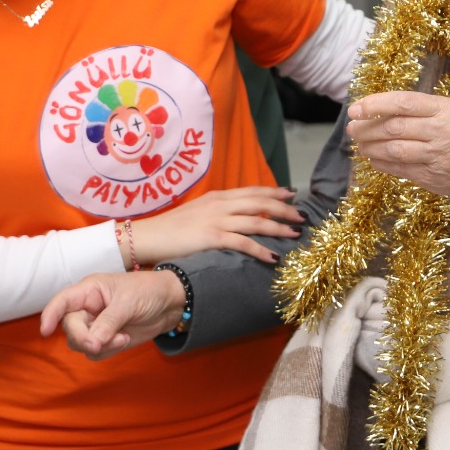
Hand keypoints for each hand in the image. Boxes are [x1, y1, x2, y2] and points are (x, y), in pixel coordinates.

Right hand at [39, 270, 184, 360]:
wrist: (170, 303)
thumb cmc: (148, 291)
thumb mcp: (128, 302)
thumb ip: (108, 322)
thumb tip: (92, 343)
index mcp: (89, 290)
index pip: (62, 302)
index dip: (50, 315)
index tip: (45, 331)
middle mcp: (87, 307)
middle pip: (69, 328)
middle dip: (83, 338)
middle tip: (98, 344)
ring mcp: (95, 325)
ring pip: (80, 343)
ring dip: (99, 346)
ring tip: (123, 337)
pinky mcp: (105, 339)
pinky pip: (94, 353)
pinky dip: (107, 351)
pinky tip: (125, 339)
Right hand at [128, 186, 301, 265]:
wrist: (146, 236)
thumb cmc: (171, 228)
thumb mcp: (198, 213)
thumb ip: (218, 212)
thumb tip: (237, 217)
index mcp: (218, 197)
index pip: (253, 191)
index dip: (274, 193)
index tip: (292, 195)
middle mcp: (220, 204)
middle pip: (260, 203)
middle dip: (284, 209)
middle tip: (302, 216)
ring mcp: (217, 220)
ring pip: (257, 221)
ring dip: (279, 228)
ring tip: (295, 235)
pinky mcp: (211, 237)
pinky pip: (243, 243)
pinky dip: (261, 250)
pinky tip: (273, 257)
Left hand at [346, 91, 449, 201]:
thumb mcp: (443, 110)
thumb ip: (412, 108)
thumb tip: (370, 109)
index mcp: (442, 108)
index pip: (402, 103)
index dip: (374, 105)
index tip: (355, 109)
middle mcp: (441, 131)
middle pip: (394, 128)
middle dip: (367, 128)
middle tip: (352, 128)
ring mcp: (437, 155)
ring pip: (394, 150)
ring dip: (371, 146)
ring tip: (360, 143)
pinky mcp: (432, 176)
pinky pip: (399, 168)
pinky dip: (381, 163)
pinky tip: (373, 157)